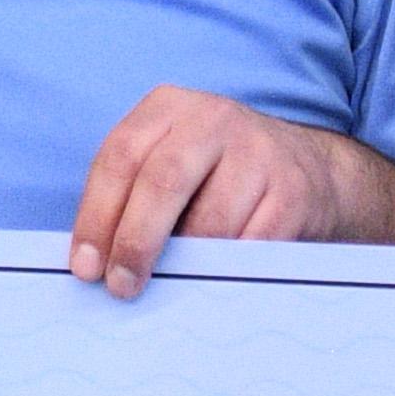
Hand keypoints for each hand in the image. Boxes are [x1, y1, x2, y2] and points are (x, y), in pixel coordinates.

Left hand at [68, 87, 394, 298]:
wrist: (309, 170)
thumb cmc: (216, 176)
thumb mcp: (172, 160)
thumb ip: (133, 195)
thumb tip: (94, 262)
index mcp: (169, 107)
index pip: (120, 157)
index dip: (96, 215)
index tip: (85, 267)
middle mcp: (214, 119)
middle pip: (162, 180)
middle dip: (135, 240)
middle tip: (122, 287)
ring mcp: (259, 151)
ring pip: (210, 218)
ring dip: (184, 263)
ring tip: (170, 288)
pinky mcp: (294, 190)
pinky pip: (252, 243)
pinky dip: (226, 270)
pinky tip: (212, 286)